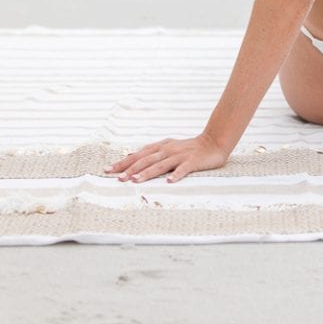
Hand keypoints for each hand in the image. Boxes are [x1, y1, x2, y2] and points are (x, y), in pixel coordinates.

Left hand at [103, 133, 228, 184]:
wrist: (213, 142)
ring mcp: (180, 155)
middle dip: (131, 169)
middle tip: (118, 178)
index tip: (108, 170)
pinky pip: (183, 169)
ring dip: (148, 172)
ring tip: (136, 180)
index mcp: (161, 146)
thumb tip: (130, 157)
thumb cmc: (188, 148)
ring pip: (161, 164)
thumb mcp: (168, 147)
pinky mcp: (193, 161)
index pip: (138, 154)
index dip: (123, 162)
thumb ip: (152, 153)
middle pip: (146, 159)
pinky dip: (176, 174)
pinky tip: (169, 181)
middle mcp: (168, 149)